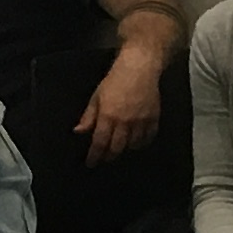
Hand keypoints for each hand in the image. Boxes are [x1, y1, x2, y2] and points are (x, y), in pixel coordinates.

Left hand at [77, 50, 162, 164]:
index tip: (91, 163)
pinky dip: (142, 143)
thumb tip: (78, 132)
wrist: (139, 69)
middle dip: (109, 156)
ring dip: (125, 149)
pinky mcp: (154, 118)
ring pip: (133, 145)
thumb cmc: (114, 81)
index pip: (100, 143)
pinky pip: (148, 137)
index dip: (95, 156)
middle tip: (104, 158)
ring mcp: (141, 121)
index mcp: (108, 116)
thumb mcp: (96, 96)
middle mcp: (125, 122)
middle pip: (117, 148)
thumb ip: (89, 116)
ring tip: (120, 149)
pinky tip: (137, 143)